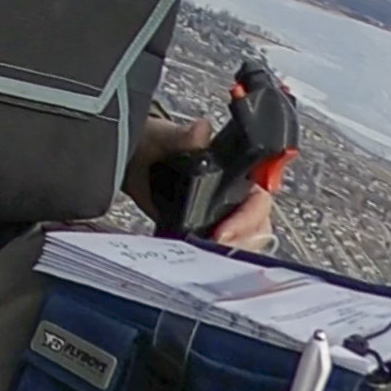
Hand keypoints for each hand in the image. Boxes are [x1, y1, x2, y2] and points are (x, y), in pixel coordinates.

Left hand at [128, 113, 278, 251]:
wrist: (131, 163)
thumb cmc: (154, 144)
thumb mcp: (163, 136)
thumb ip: (181, 135)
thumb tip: (200, 130)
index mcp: (237, 171)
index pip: (259, 199)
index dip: (249, 218)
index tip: (224, 231)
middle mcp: (235, 196)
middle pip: (257, 227)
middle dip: (241, 243)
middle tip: (213, 249)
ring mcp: (222, 217)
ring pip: (243, 243)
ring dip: (227, 253)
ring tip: (203, 257)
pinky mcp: (204, 233)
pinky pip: (217, 252)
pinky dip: (209, 259)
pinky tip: (192, 260)